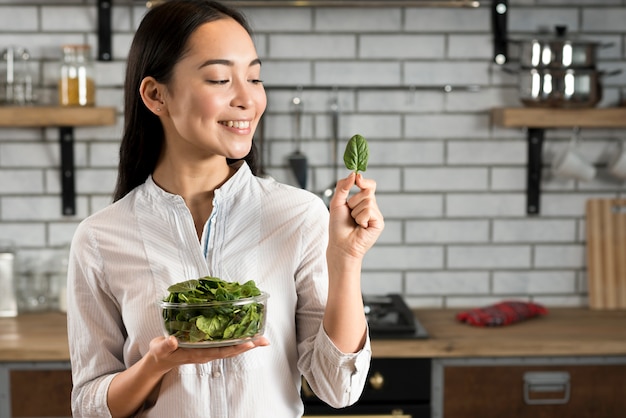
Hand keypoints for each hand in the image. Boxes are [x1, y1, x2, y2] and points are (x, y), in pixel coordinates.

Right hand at [147, 335, 269, 373]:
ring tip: (262, 337)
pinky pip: (226, 343)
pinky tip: (246, 333)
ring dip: (247, 342)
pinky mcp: (208, 345)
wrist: (160, 359)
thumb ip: (166, 345)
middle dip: (248, 345)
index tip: (249, 343)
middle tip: (264, 339)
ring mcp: (209, 350)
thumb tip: (172, 340)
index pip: (220, 351)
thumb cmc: (161, 352)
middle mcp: (207, 353)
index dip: (235, 347)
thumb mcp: (160, 348)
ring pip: (231, 347)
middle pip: (231, 350)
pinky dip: (237, 338)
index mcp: (198, 354)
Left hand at [328, 172, 383, 259]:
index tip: (357, 179)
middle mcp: (372, 206)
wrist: (340, 245)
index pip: (369, 185)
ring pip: (368, 200)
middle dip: (353, 201)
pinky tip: (361, 227)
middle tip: (350, 214)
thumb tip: (354, 174)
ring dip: (355, 212)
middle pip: (367, 191)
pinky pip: (369, 210)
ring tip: (355, 222)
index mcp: (363, 201)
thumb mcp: (336, 202)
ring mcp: (376, 214)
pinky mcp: (379, 222)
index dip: (363, 181)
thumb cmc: (338, 226)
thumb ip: (343, 187)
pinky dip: (360, 218)